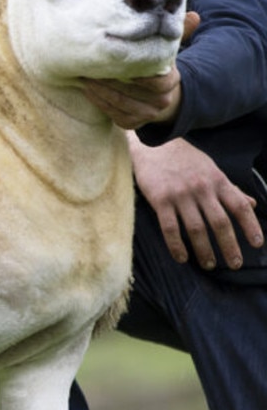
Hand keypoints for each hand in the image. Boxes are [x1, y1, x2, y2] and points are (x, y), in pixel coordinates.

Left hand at [80, 12, 199, 129]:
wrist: (157, 96)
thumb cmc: (157, 67)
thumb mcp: (167, 50)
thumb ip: (177, 32)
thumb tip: (193, 15)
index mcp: (172, 82)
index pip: (157, 81)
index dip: (139, 75)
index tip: (121, 63)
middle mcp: (162, 101)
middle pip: (132, 92)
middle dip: (110, 79)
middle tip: (91, 66)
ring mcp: (146, 115)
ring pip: (120, 103)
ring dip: (99, 89)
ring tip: (84, 76)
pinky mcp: (131, 123)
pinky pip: (112, 113)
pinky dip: (98, 101)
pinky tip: (87, 89)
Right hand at [129, 133, 262, 269]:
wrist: (153, 145)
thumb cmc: (184, 159)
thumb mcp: (211, 169)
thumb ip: (229, 189)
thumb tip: (250, 204)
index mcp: (217, 181)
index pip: (240, 207)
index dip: (250, 226)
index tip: (257, 243)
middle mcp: (202, 188)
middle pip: (220, 222)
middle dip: (229, 246)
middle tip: (234, 263)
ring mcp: (180, 195)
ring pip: (197, 229)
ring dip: (205, 250)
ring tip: (209, 264)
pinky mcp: (160, 200)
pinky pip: (170, 228)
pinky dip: (177, 245)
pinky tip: (182, 257)